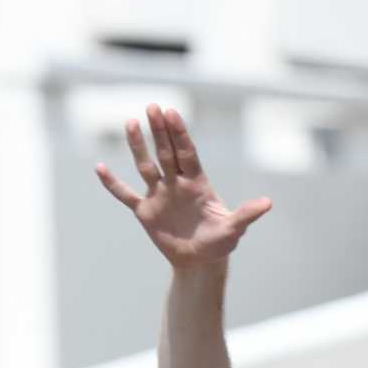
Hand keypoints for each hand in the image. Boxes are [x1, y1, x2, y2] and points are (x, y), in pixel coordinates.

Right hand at [95, 104, 272, 271]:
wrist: (200, 261)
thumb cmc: (220, 242)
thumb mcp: (233, 229)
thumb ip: (246, 214)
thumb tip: (268, 203)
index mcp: (197, 183)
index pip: (187, 153)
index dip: (180, 134)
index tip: (172, 112)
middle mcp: (176, 184)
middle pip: (166, 152)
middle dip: (160, 131)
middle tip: (152, 106)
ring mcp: (159, 194)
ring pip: (145, 166)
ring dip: (137, 146)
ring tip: (130, 122)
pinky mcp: (145, 211)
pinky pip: (125, 194)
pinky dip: (112, 184)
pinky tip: (99, 168)